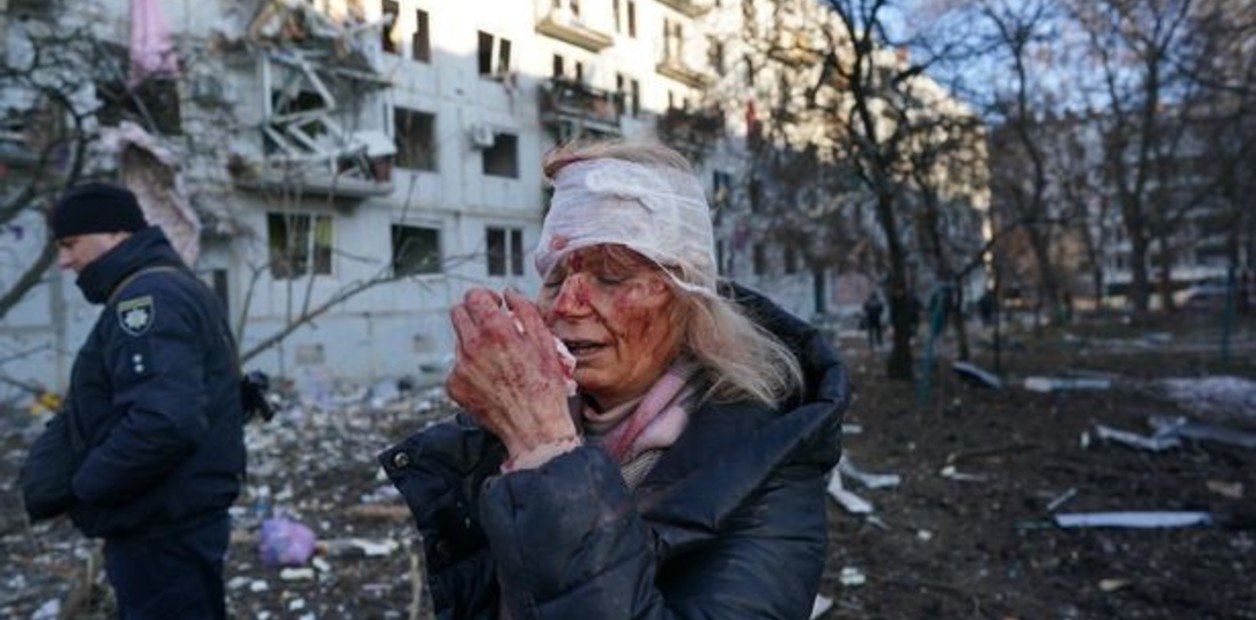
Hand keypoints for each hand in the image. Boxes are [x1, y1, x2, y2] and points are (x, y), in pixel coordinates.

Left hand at [446, 288, 576, 457]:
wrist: (534, 428)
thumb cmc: (545, 386)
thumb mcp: (545, 342)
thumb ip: (526, 310)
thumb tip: (509, 293)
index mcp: (495, 330)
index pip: (474, 296)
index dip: (485, 297)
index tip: (495, 306)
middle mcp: (472, 346)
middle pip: (457, 313)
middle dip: (473, 314)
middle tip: (491, 326)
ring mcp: (460, 367)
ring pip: (458, 340)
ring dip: (473, 342)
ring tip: (497, 360)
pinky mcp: (454, 386)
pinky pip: (457, 367)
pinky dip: (471, 368)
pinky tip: (490, 380)